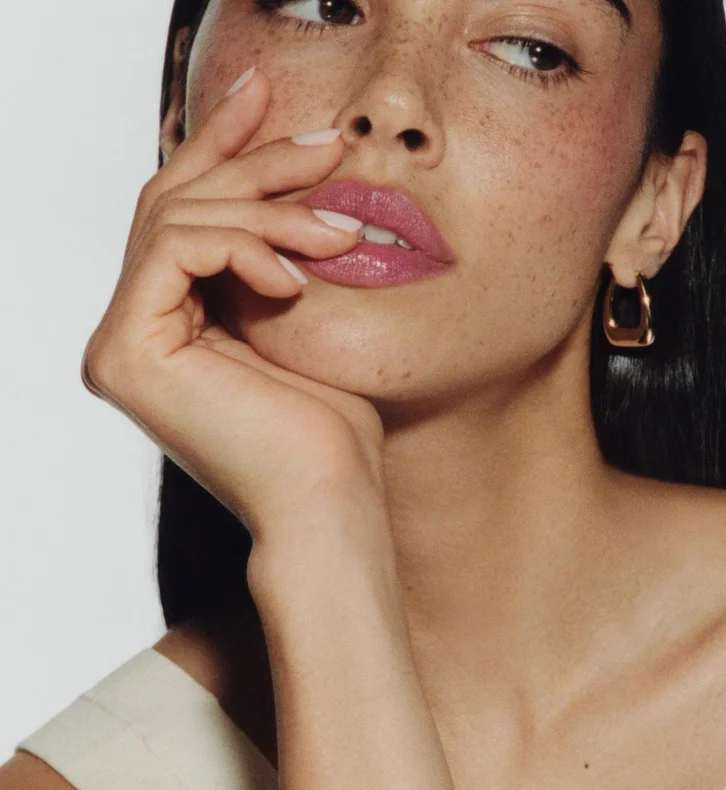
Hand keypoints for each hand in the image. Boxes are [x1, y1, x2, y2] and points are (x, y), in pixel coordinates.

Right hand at [80, 67, 387, 552]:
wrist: (332, 498)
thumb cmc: (333, 425)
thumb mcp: (305, 313)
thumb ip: (274, 252)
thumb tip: (290, 179)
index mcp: (173, 323)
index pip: (185, 210)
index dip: (221, 143)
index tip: (266, 92)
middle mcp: (136, 329)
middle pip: (176, 201)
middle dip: (255, 161)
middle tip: (328, 143)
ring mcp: (122, 342)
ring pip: (177, 216)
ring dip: (269, 208)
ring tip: (340, 233)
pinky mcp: (126, 352)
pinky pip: (175, 247)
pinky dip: (244, 247)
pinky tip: (297, 280)